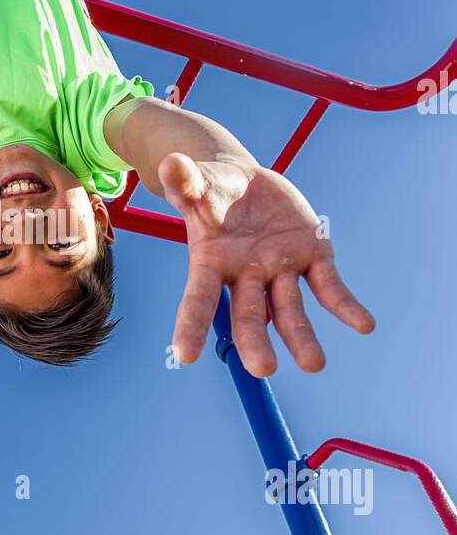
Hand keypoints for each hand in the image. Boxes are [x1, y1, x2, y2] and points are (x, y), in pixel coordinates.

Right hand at [159, 153, 374, 376]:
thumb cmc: (211, 188)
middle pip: (249, 314)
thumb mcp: (198, 182)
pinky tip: (364, 325)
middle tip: (263, 368)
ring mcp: (280, 270)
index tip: (185, 356)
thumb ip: (186, 181)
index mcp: (211, 263)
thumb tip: (171, 165)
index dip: (190, 326)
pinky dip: (346, 307)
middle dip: (255, 341)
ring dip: (302, 338)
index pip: (197, 299)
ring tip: (314, 364)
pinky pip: (330, 287)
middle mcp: (246, 276)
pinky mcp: (311, 258)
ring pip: (290, 310)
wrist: (242, 185)